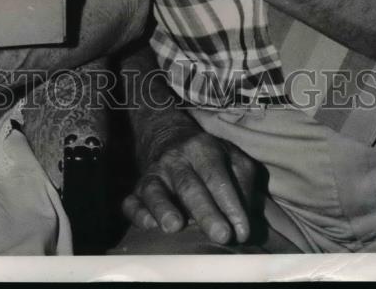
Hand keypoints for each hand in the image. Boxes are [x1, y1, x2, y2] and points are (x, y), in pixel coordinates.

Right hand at [123, 130, 258, 245]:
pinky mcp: (137, 190)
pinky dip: (138, 214)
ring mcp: (153, 174)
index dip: (230, 203)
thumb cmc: (210, 159)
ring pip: (154, 190)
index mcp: (202, 148)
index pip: (216, 176)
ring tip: (175, 226)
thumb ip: (244, 184)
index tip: (242, 232)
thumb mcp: (233, 159)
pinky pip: (131, 202)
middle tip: (222, 235)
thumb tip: (244, 220)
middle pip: (189, 185)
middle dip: (205, 211)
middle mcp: (175, 159)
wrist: (170, 139)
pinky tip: (150, 225)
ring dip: (163, 208)